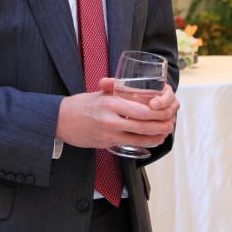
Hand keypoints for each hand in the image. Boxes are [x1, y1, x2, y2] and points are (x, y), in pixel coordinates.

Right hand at [56, 82, 179, 149]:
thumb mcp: (100, 92)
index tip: (168, 110)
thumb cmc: (81, 104)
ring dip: (155, 136)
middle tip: (171, 123)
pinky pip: (128, 144)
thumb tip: (137, 87)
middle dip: (161, 125)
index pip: (141, 109)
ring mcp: (107, 133)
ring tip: (166, 132)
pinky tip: (152, 141)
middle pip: (142, 124)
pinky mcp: (105, 143)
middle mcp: (110, 118)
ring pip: (138, 137)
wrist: (60, 119)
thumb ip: (118, 90)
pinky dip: (143, 143)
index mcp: (111, 102)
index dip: (158, 112)